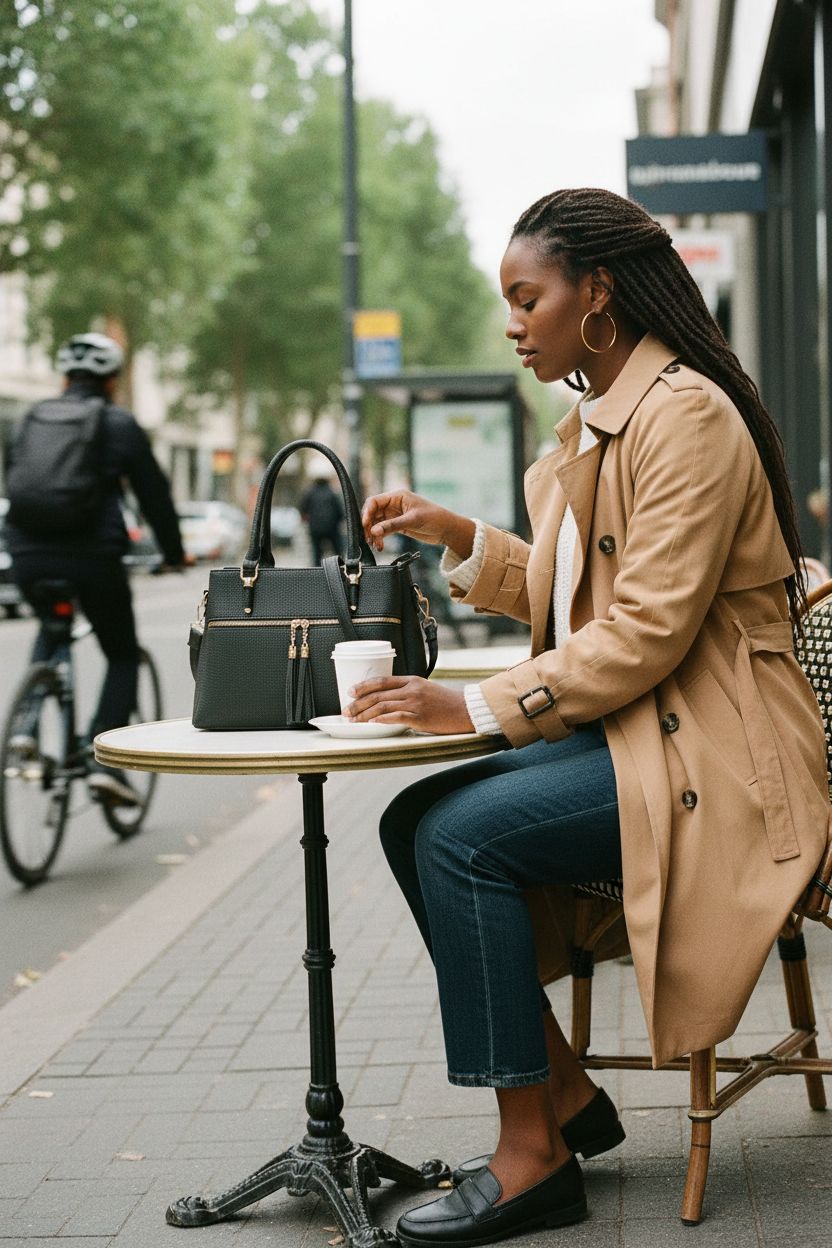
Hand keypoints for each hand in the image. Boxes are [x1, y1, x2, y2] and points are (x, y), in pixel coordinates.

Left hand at [343, 676, 475, 734]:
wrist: (466, 710)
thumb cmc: (446, 702)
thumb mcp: (425, 689)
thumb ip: (407, 691)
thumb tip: (388, 700)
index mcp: (412, 680)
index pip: (382, 681)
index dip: (363, 686)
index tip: (350, 692)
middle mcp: (411, 690)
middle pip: (378, 695)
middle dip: (358, 703)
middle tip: (346, 710)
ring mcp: (415, 703)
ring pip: (383, 707)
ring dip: (364, 714)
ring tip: (354, 720)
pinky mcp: (420, 717)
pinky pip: (396, 717)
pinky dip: (382, 720)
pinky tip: (372, 724)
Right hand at [361, 490, 473, 555]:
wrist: (447, 529)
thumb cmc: (434, 518)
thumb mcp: (412, 520)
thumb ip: (392, 525)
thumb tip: (374, 531)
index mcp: (397, 496)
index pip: (374, 501)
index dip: (367, 512)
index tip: (365, 525)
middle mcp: (394, 504)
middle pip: (373, 513)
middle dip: (369, 526)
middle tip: (369, 538)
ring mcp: (395, 515)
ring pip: (377, 524)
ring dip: (374, 534)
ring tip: (376, 545)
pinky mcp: (398, 525)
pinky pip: (383, 531)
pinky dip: (380, 538)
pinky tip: (380, 546)